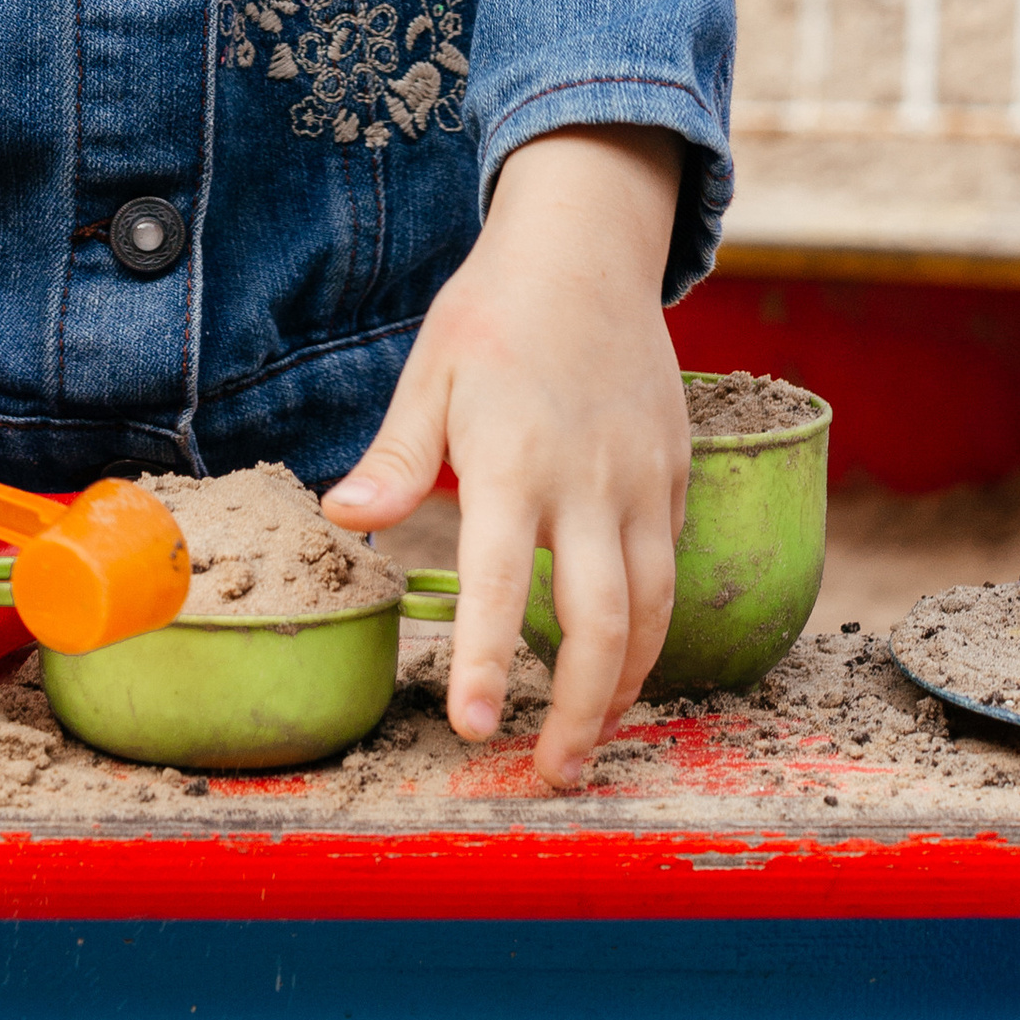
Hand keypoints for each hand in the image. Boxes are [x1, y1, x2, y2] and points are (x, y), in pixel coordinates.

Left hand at [323, 125, 689, 791]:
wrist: (588, 245)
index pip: (499, 584)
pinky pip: (671, 566)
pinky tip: (624, 655)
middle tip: (550, 774)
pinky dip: (654, 625)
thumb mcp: (430, 372)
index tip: (477, 729)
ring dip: (627, 685)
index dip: (489, 662)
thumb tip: (345, 518)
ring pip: (654, 609)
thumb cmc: (494, 313)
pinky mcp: (674, 475)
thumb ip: (397, 457)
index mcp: (514, 461)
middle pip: (602, 624)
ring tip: (591, 736)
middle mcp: (588, 482)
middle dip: (580, 713)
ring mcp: (642, 481)